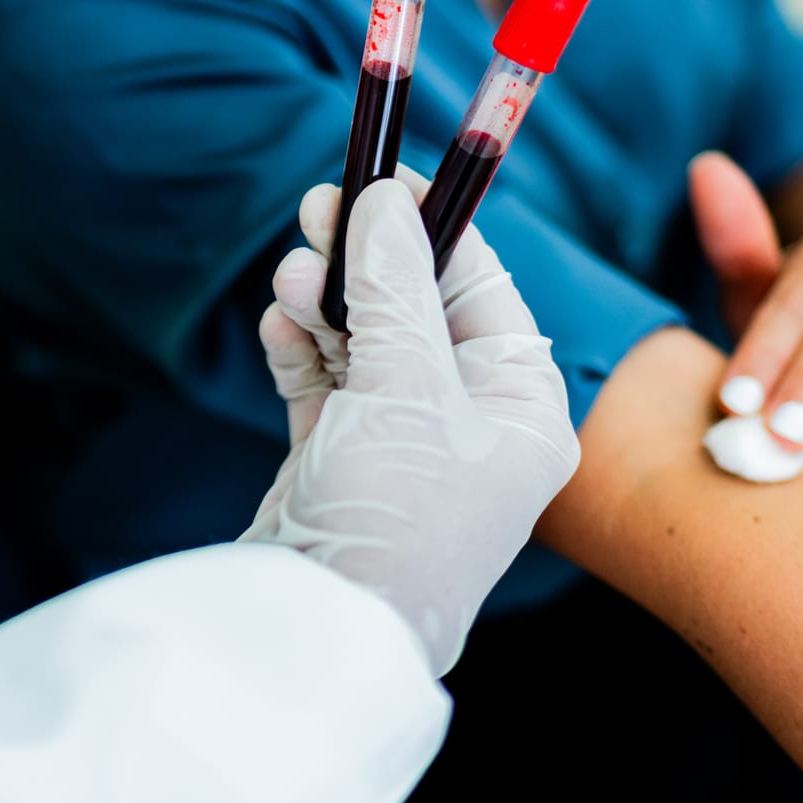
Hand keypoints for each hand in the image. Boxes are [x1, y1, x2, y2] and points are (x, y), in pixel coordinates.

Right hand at [244, 177, 578, 674]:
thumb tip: (384, 200)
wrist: (320, 629)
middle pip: (418, 308)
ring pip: (365, 339)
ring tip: (290, 283)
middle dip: (366, 260)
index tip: (386, 173)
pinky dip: (301, 347)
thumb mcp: (405, 384)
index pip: (484, 291)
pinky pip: (324, 380)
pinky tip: (280, 328)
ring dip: (325, 301)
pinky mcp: (341, 463)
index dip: (435, 227)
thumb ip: (393, 285)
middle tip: (318, 208)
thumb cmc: (395, 513)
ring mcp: (403, 447)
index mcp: (522, 410)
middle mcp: (470, 427)